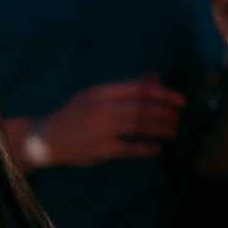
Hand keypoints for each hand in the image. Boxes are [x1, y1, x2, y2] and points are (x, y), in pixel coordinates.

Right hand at [40, 76, 186, 166]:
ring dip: (161, 129)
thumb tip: (155, 78)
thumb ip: (126, 87)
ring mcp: (100, 129)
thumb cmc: (74, 115)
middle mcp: (101, 108)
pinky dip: (146, 148)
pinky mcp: (100, 149)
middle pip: (143, 108)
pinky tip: (157, 148)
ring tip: (173, 132)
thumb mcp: (96, 96)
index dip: (164, 94)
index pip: (140, 90)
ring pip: (139, 126)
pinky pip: (130, 148)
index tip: (181, 101)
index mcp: (102, 92)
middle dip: (166, 114)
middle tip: (179, 119)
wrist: (46, 138)